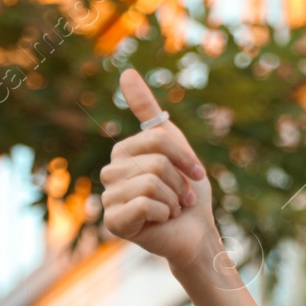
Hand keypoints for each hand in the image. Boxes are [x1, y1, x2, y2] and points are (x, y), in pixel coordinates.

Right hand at [100, 68, 216, 271]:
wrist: (196, 234)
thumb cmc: (187, 193)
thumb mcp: (174, 145)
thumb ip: (148, 110)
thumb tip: (125, 71)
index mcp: (123, 152)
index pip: (157, 139)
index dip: (184, 158)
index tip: (195, 174)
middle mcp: (111, 173)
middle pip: (156, 162)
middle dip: (179, 183)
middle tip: (180, 198)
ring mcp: (109, 199)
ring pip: (151, 184)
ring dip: (173, 200)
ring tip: (172, 210)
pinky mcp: (113, 222)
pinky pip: (145, 205)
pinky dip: (165, 214)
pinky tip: (161, 222)